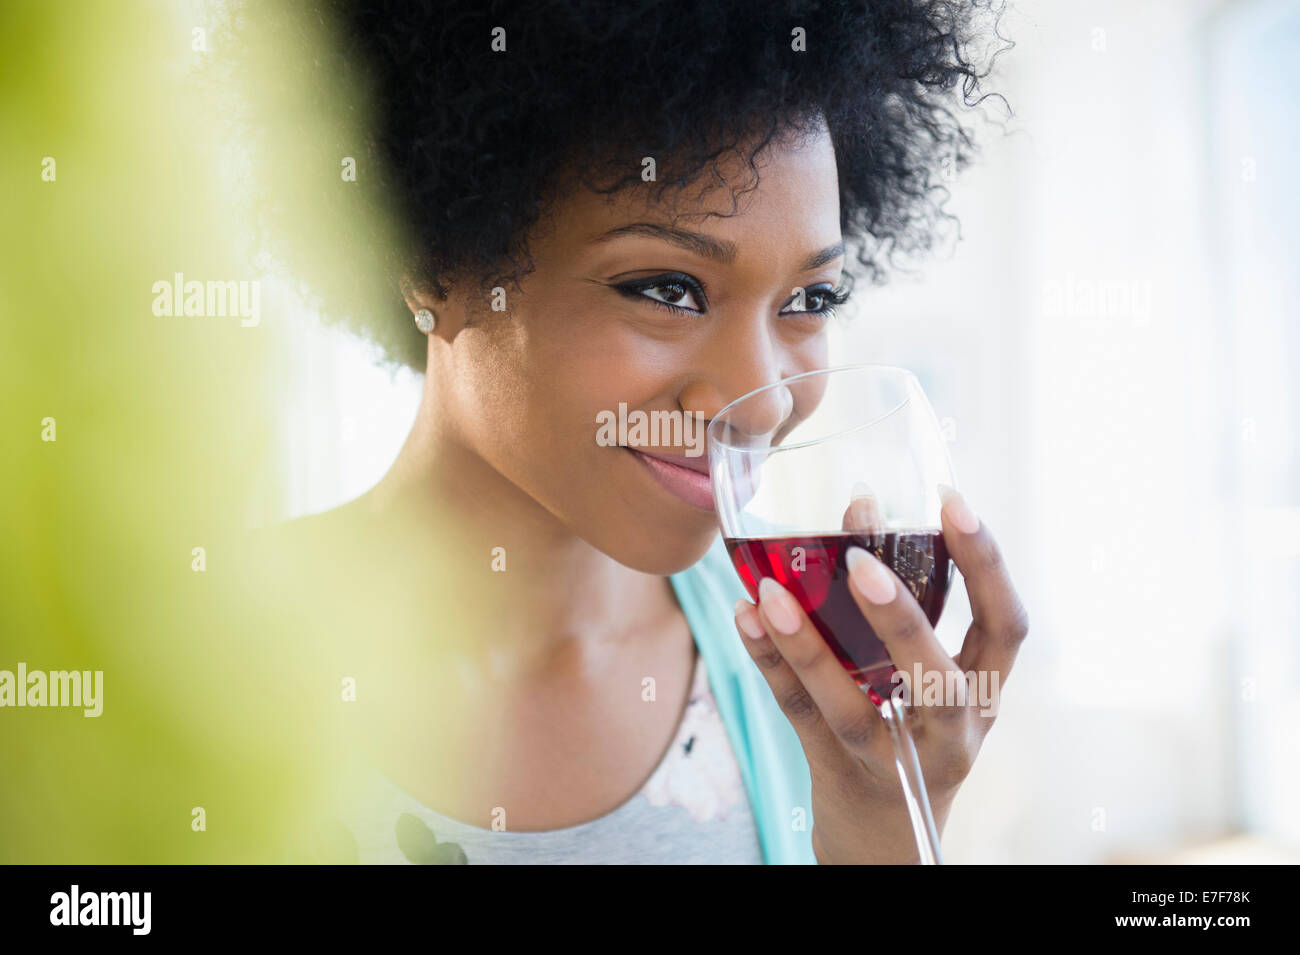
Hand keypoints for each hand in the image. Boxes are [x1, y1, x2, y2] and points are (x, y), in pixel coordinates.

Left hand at [732, 487, 1028, 863]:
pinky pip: (800, 717)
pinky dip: (770, 665)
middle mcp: (949, 732)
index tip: (953, 500)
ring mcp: (894, 760)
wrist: (887, 840)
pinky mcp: (837, 773)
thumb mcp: (928, 680)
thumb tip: (859, 507)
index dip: (987, 563)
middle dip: (901, 619)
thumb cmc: (910, 732)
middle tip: (860, 561)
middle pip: (938, 681)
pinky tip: (745, 618)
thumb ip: (902, 607)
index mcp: (982, 692)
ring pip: (853, 709)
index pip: (1006, 626)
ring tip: (771, 590)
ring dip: (809, 647)